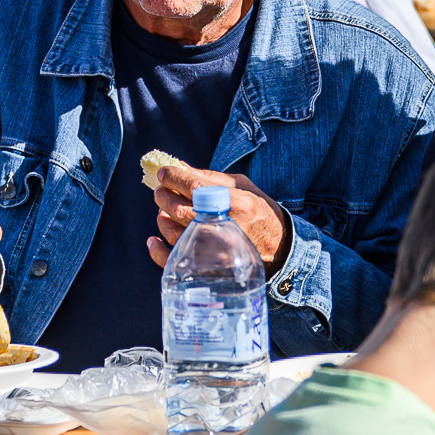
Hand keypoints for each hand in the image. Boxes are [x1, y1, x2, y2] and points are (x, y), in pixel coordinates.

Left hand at [145, 166, 290, 270]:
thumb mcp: (243, 187)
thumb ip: (211, 177)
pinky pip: (174, 260)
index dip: (173, 177)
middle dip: (162, 195)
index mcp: (234, 203)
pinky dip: (158, 250)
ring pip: (172, 232)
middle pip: (177, 209)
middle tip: (161, 190)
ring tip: (164, 211)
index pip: (194, 186)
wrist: (280, 249)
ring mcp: (214, 251)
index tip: (164, 172)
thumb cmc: (260, 212)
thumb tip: (180, 166)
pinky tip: (154, 239)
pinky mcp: (208, 268)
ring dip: (161, 218)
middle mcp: (223, 226)